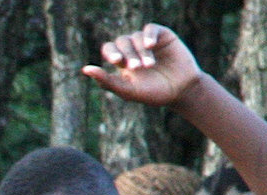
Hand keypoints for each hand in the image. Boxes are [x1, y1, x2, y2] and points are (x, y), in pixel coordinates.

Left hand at [83, 25, 202, 107]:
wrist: (181, 91)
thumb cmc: (153, 93)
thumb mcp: (128, 90)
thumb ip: (106, 81)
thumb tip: (85, 69)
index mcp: (122, 61)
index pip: (109, 49)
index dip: (111, 52)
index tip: (116, 61)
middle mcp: (133, 49)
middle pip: (121, 42)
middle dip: (127, 55)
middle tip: (136, 68)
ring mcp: (148, 41)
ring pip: (135, 37)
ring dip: (140, 50)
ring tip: (149, 65)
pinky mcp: (163, 36)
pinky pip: (150, 29)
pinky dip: (148, 35)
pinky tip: (150, 45)